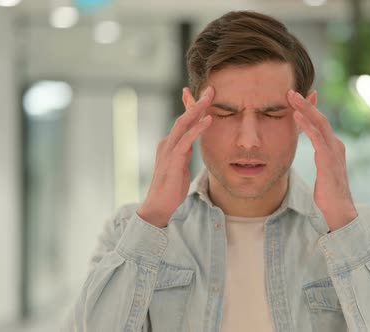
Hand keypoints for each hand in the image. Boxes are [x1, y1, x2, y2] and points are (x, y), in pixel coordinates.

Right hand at [137, 87, 213, 227]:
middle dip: (197, 101)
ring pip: (183, 124)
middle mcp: (167, 143)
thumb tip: (192, 144)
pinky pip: (187, 140)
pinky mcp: (173, 159)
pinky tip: (209, 120)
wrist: (158, 207)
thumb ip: (185, 153)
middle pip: (183, 117)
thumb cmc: (170, 189)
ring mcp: (168, 150)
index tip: (201, 93)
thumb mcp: (181, 166)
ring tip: (210, 97)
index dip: (191, 106)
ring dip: (198, 109)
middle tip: (211, 88)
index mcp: (170, 145)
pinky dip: (198, 128)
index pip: (182, 121)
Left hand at [287, 90, 357, 230]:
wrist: (339, 210)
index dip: (309, 109)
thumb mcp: (323, 170)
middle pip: (320, 118)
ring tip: (291, 97)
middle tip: (290, 91)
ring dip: (305, 109)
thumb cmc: (329, 193)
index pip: (320, 123)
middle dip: (306, 103)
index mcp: (333, 147)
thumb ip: (321, 157)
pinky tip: (296, 116)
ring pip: (319, 123)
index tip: (296, 98)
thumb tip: (316, 150)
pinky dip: (307, 125)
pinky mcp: (328, 161)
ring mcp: (333, 152)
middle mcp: (335, 145)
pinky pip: (316, 138)